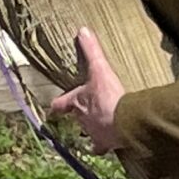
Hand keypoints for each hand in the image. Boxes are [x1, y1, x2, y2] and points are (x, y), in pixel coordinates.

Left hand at [47, 29, 126, 152]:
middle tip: (88, 113)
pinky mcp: (108, 144)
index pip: (61, 104)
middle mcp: (82, 121)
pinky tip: (114, 145)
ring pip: (90, 134)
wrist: (123, 122)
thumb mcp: (99, 70)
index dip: (58, 106)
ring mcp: (94, 134)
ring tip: (102, 128)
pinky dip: (108, 146)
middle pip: (77, 119)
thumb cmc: (107, 97)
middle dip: (82, 117)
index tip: (54, 108)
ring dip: (95, 131)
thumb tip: (82, 30)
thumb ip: (92, 51)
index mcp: (77, 104)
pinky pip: (105, 148)